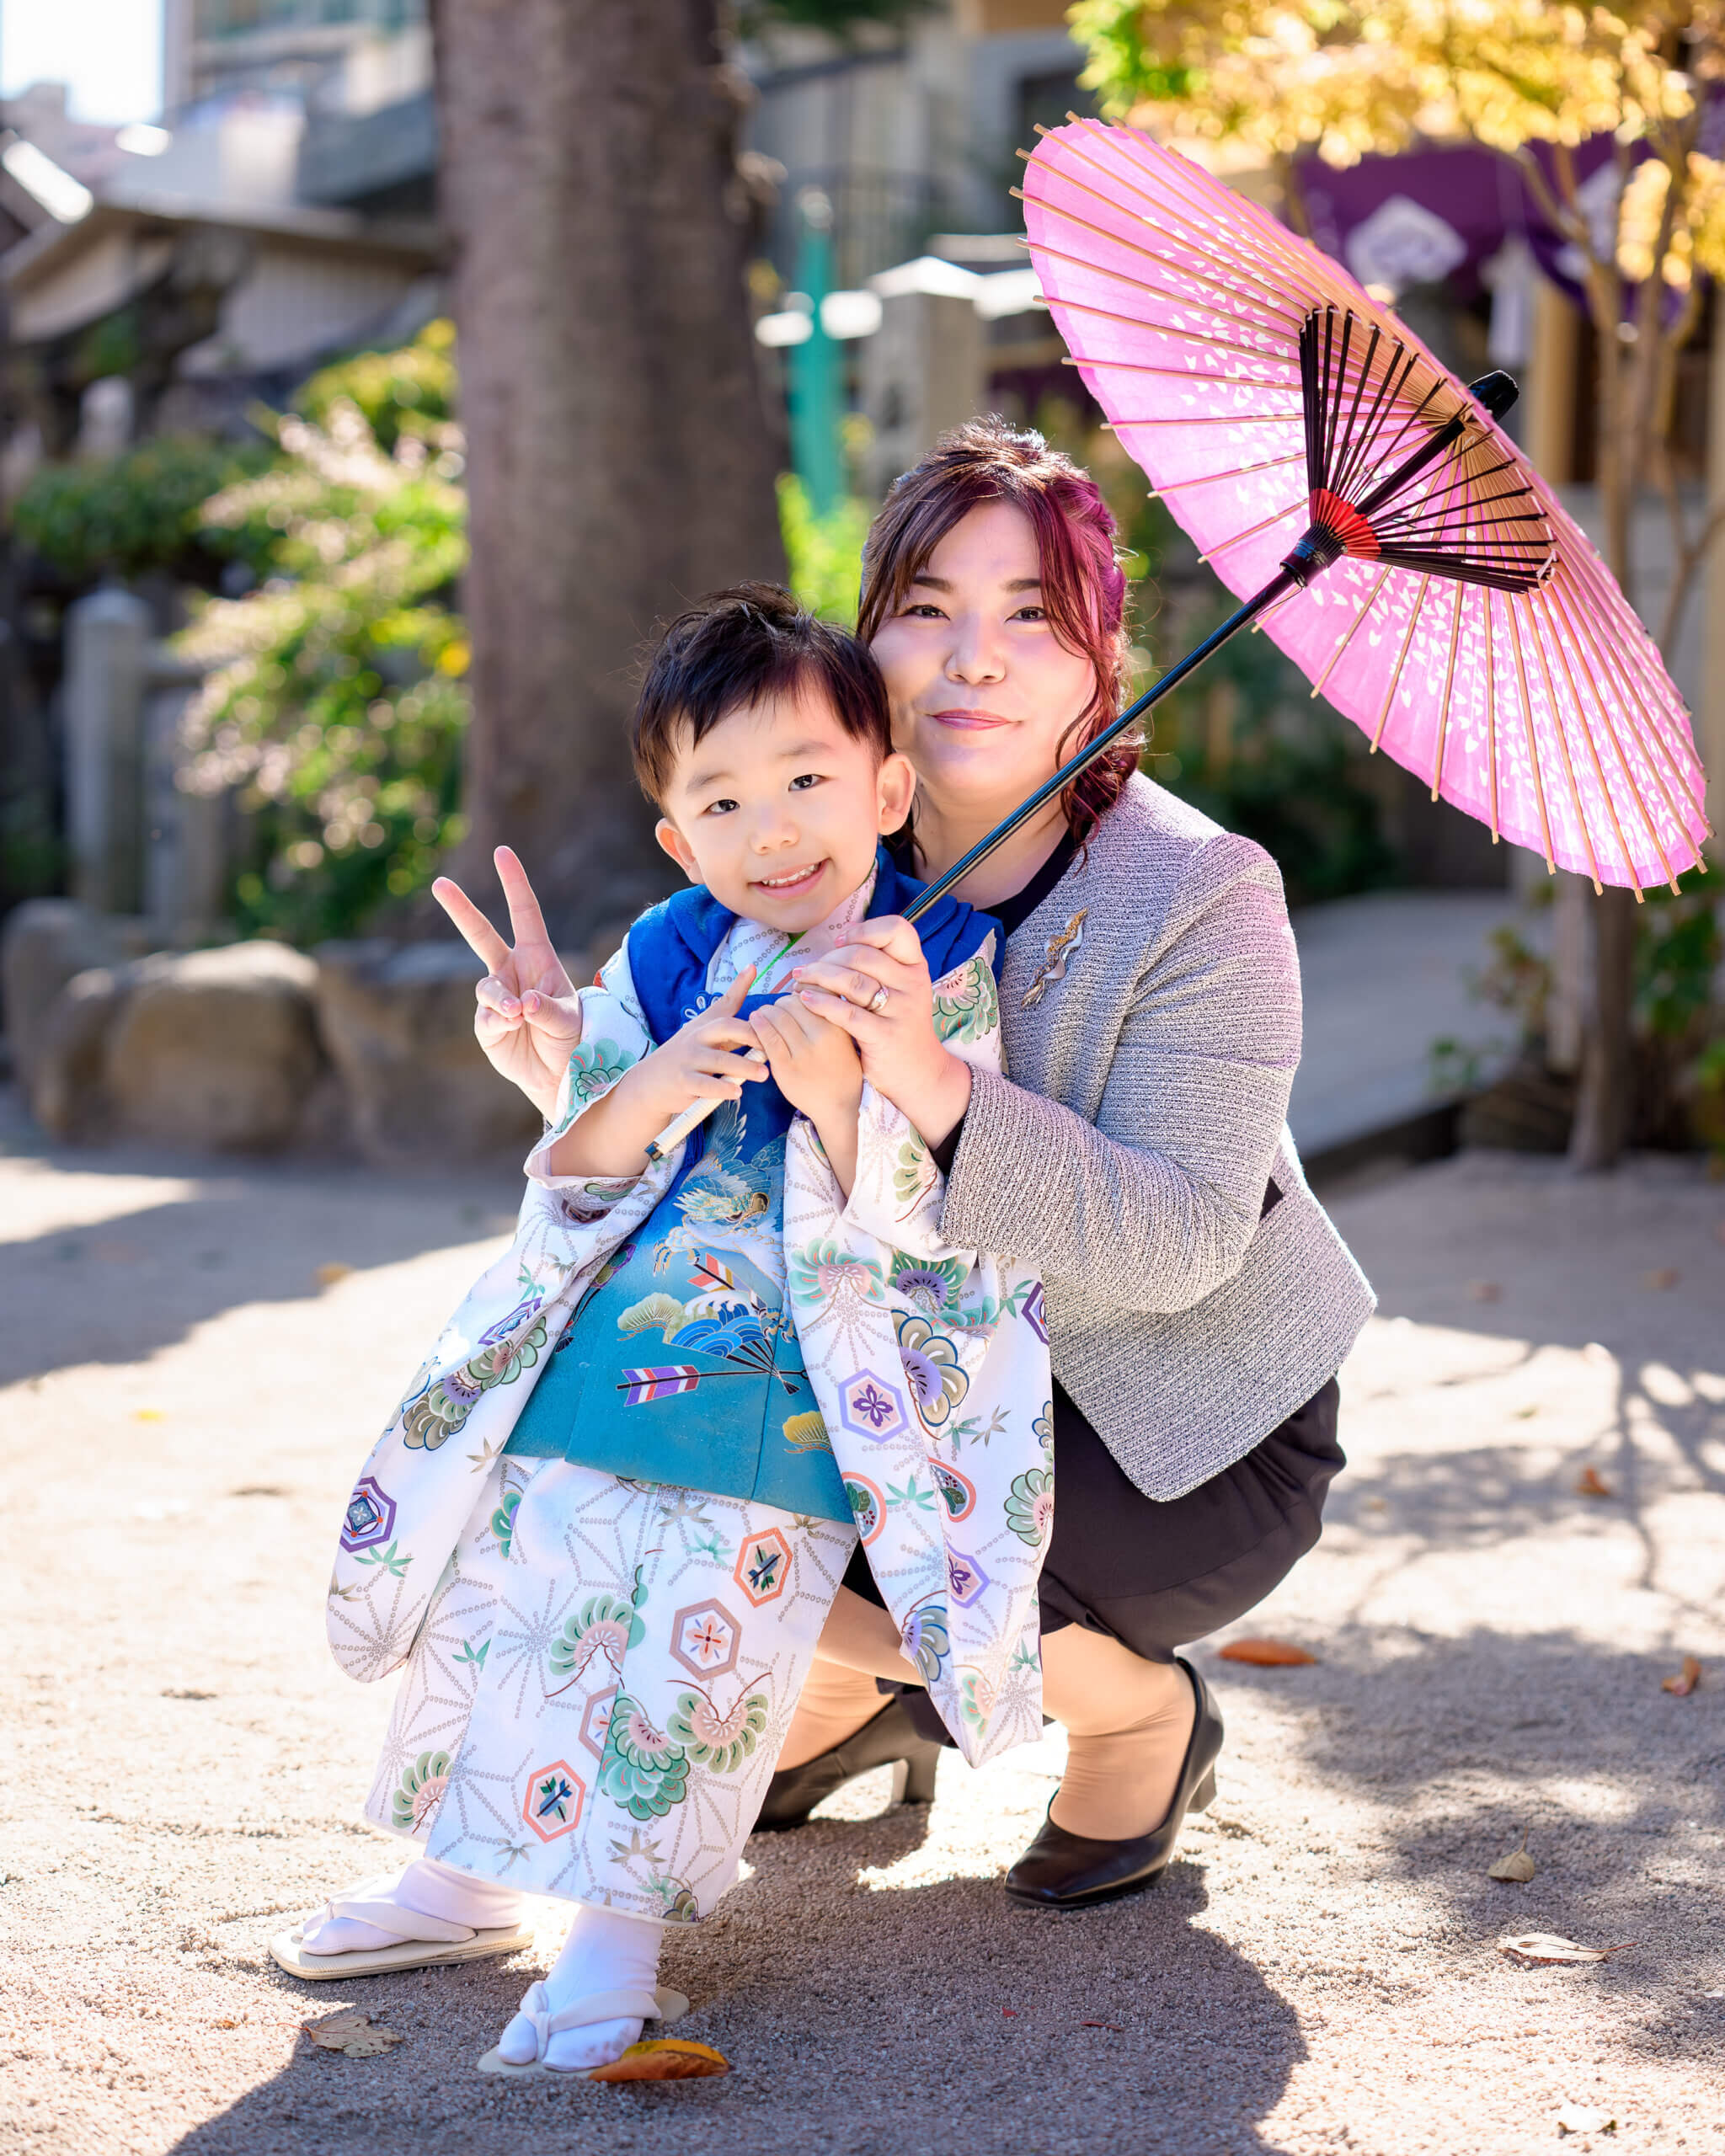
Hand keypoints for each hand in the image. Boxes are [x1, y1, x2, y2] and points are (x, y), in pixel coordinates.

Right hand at [434, 847, 582, 1117]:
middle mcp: (513, 971)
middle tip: (439, 883)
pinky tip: (513, 1029)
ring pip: (487, 987)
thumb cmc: (573, 1040)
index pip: (525, 913)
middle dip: (460, 909)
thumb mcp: (571, 1021)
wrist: (559, 1076)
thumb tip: (522, 1002)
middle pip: (481, 934)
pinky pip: (487, 1017)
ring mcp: (496, 996)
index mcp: (539, 958)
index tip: (502, 853)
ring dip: (500, 1000)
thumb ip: (549, 1010)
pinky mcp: (485, 1023)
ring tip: (518, 1015)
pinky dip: (500, 1023)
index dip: (514, 883)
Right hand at [542, 969, 766, 1179]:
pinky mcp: (683, 1082)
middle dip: (750, 1036)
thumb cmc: (689, 1051)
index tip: (762, 989)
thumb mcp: (706, 1025)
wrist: (652, 1081)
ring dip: (743, 1067)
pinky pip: (704, 1085)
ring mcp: (688, 1059)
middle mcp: (697, 1037)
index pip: (728, 1008)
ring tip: (764, 1074)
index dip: (745, 998)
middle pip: (726, 1030)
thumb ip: (730, 1002)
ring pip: (718, 1061)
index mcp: (706, 1024)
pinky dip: (721, 1089)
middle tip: (772, 1047)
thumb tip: (752, 969)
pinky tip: (737, 1092)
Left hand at [750, 992, 863, 1129]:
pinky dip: (758, 1025)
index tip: (795, 999)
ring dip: (766, 1012)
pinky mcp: (785, 1067)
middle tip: (777, 1009)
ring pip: (777, 1017)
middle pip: (792, 1004)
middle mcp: (822, 1037)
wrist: (838, 1107)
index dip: (799, 993)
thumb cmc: (841, 1072)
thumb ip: (831, 1017)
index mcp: (837, 1027)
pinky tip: (755, 1021)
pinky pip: (768, 1038)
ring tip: (764, 1014)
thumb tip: (806, 991)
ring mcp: (803, 1053)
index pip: (812, 996)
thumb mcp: (846, 1040)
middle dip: (780, 1003)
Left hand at [791, 916, 973, 1146]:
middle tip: (805, 970)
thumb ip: (880, 967)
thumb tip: (839, 941)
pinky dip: (822, 1003)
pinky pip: (847, 1014)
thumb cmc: (899, 1026)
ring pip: (852, 982)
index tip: (840, 942)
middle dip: (827, 959)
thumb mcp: (901, 991)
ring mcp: (901, 1011)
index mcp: (916, 968)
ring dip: (818, 978)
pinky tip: (806, 1000)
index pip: (897, 930)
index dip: (865, 929)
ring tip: (799, 982)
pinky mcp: (885, 1036)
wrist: (919, 1074)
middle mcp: (912, 985)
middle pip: (863, 955)